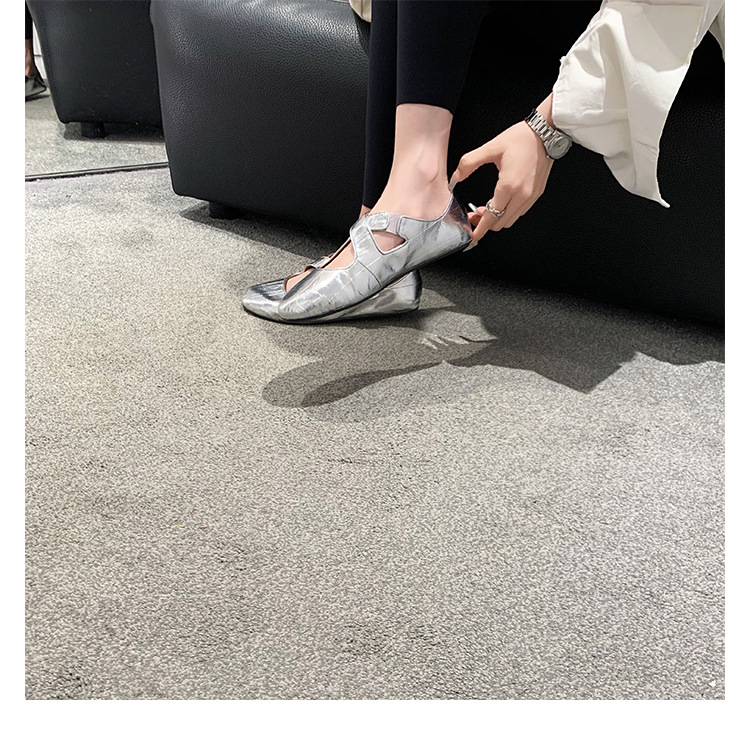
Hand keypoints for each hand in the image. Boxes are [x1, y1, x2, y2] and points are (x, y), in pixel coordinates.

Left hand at [449, 111, 553, 245]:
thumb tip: (456, 177)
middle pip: (500, 223)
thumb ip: (469, 163)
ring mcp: (531, 196)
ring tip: (486, 207)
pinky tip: (501, 201)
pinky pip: (520, 212)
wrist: (546, 132)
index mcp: (508, 185)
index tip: (473, 237)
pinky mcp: (536, 193)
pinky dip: (508, 212)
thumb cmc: (521, 138)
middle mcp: (522, 195)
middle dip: (485, 223)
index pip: (491, 216)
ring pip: (510, 220)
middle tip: (474, 213)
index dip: (480, 229)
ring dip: (497, 218)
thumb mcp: (491, 147)